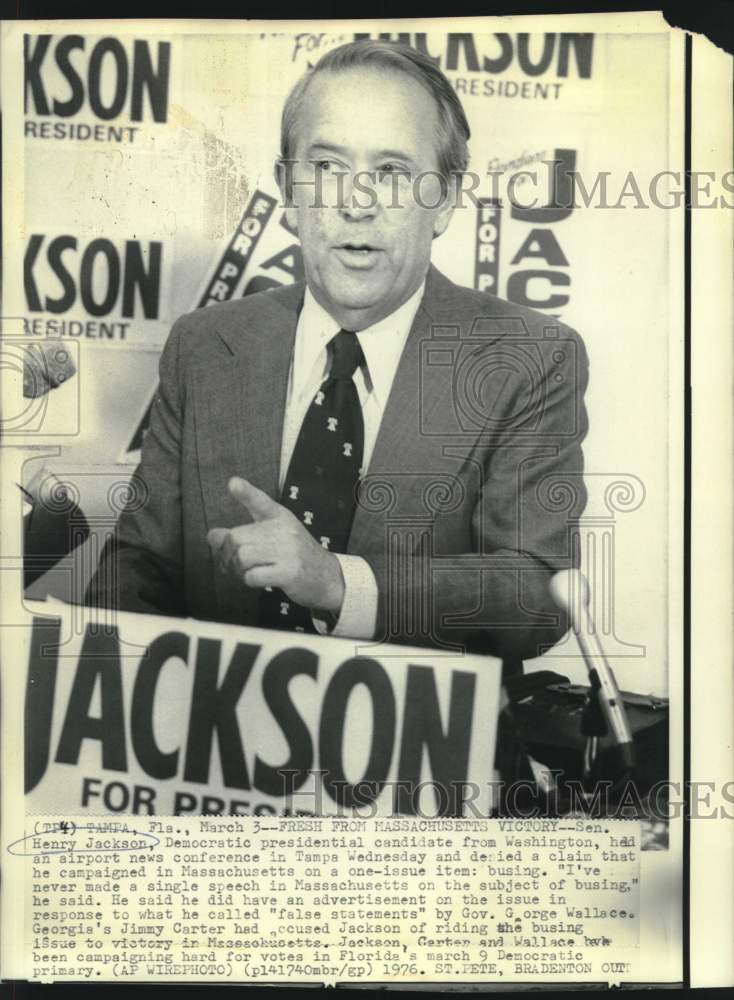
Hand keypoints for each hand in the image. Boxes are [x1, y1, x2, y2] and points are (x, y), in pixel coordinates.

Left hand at [206, 477, 344, 615]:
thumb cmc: (295, 555)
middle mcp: (285, 531)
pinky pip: (253, 575)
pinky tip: (258, 579)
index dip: (246, 492)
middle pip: (238, 537)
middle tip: (230, 563)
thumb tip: (212, 536)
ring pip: (243, 557)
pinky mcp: (289, 572)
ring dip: (237, 569)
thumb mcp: (275, 535)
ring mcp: (289, 552)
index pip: (262, 502)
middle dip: (227, 554)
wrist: (327, 576)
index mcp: (281, 518)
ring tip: (244, 572)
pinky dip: (249, 580)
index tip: (233, 483)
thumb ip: (245, 533)